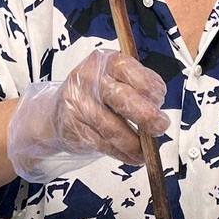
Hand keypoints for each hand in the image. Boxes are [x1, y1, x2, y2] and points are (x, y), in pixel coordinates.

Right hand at [6, 48, 168, 181]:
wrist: (58, 113)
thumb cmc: (97, 96)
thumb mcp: (116, 80)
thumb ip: (138, 88)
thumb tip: (158, 107)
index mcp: (105, 62)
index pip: (129, 70)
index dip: (149, 87)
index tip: (159, 100)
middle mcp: (89, 80)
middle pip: (122, 98)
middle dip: (146, 116)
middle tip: (160, 127)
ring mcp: (79, 104)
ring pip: (113, 128)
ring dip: (135, 143)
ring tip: (147, 151)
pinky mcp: (74, 128)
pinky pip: (103, 144)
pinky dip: (122, 153)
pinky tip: (133, 156)